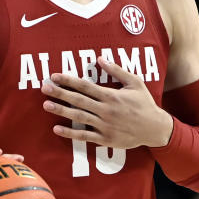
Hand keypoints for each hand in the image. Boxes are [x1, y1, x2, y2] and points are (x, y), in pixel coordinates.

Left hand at [41, 57, 172, 148]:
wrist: (154, 128)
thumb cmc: (144, 103)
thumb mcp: (135, 83)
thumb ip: (117, 70)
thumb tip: (99, 59)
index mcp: (111, 96)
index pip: (85, 86)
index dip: (69, 80)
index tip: (55, 76)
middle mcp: (105, 110)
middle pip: (78, 100)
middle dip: (60, 93)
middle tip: (44, 88)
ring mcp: (104, 126)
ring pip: (79, 117)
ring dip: (61, 111)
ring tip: (46, 105)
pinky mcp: (105, 139)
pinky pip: (85, 136)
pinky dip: (70, 133)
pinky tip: (57, 129)